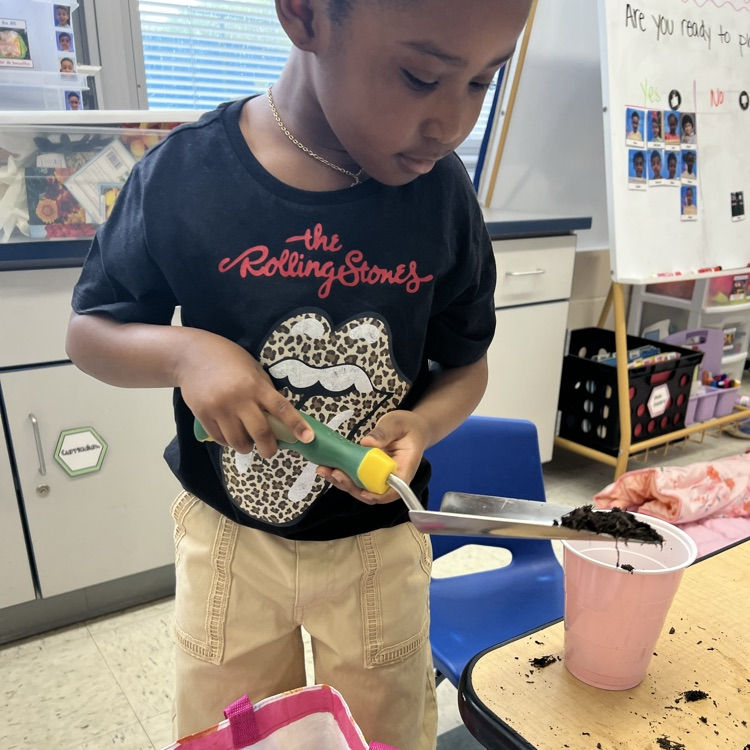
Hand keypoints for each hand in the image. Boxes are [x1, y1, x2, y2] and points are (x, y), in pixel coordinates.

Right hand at [175, 330, 312, 455]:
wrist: (191, 355)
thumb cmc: (229, 360)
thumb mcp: (253, 369)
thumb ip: (264, 391)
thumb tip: (278, 418)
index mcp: (256, 385)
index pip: (281, 408)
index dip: (296, 425)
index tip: (308, 438)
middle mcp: (239, 398)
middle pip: (260, 433)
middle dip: (269, 448)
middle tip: (269, 450)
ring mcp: (219, 408)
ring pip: (238, 441)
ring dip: (246, 447)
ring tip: (247, 442)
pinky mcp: (202, 415)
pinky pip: (220, 439)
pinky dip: (228, 442)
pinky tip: (230, 436)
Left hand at [315, 410, 429, 504]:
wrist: (412, 427)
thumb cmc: (409, 426)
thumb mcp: (398, 424)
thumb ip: (384, 433)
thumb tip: (366, 443)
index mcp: (404, 469)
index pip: (393, 491)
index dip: (377, 496)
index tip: (362, 492)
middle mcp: (391, 477)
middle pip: (371, 491)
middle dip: (350, 486)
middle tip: (334, 473)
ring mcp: (378, 475)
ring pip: (360, 486)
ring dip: (341, 482)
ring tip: (324, 470)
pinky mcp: (369, 470)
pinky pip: (355, 477)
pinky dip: (341, 473)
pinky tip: (327, 466)